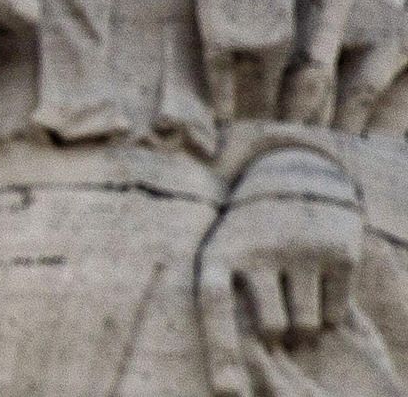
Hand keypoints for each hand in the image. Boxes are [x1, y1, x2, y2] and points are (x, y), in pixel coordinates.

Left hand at [197, 148, 364, 396]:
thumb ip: (223, 303)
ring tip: (293, 294)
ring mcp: (300, 248)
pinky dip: (328, 308)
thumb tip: (225, 378)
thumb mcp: (219, 255)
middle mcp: (257, 248)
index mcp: (218, 252)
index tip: (229, 393)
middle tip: (276, 312)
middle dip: (277, 335)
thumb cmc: (246, 236)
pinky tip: (317, 280)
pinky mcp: (338, 251)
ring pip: (306, 325)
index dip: (221, 351)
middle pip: (271, 330)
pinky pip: (335, 311)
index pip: (215, 306)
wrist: (289, 179)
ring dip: (303, 324)